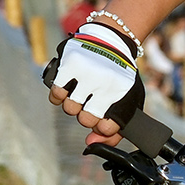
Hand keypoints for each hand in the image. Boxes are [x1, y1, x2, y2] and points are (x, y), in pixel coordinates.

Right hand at [43, 21, 144, 139]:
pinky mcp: (69, 65)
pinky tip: (68, 89)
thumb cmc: (118, 76)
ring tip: (81, 93)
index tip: (103, 118)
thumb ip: (115, 129)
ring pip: (69, 109)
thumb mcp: (128, 100)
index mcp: (122, 93)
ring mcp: (86, 74)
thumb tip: (91, 144)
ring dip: (73, 105)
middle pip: (85, 120)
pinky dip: (59, 95)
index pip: (106, 128)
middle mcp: (104, 84)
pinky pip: (56, 94)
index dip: (103, 126)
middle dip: (87, 116)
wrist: (111, 40)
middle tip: (91, 104)